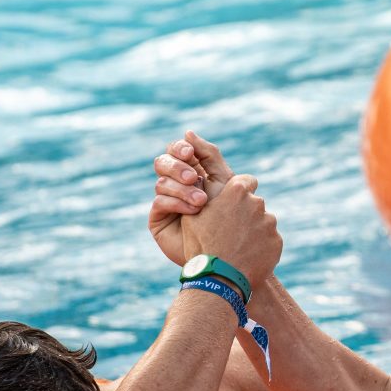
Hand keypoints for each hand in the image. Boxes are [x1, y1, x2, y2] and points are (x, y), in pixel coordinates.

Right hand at [149, 130, 238, 264]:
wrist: (229, 258)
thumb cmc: (233, 220)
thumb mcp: (226, 183)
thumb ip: (210, 156)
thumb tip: (188, 131)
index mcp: (192, 171)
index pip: (178, 151)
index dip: (181, 148)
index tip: (190, 151)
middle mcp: (174, 184)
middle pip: (164, 163)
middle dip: (179, 168)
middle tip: (195, 178)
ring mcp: (164, 201)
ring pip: (161, 182)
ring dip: (182, 189)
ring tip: (202, 201)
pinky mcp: (157, 219)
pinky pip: (158, 203)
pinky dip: (177, 204)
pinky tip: (193, 212)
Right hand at [185, 174, 282, 284]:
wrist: (218, 279)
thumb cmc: (201, 246)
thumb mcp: (192, 216)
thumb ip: (201, 195)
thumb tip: (202, 180)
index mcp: (237, 192)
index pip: (246, 181)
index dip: (239, 190)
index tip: (234, 202)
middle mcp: (257, 203)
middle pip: (254, 203)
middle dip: (246, 213)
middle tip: (232, 231)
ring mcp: (269, 223)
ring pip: (263, 223)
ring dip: (254, 230)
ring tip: (238, 247)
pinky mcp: (276, 242)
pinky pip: (269, 241)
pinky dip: (261, 247)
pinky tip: (247, 257)